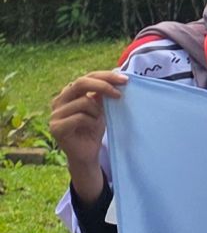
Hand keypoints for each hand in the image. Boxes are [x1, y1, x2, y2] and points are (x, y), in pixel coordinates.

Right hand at [50, 71, 125, 200]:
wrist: (87, 155)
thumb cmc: (93, 131)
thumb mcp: (100, 110)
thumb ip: (102, 96)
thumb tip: (116, 78)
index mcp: (69, 93)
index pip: (87, 77)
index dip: (106, 76)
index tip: (125, 80)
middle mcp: (59, 100)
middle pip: (81, 83)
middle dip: (103, 86)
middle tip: (119, 94)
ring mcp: (55, 113)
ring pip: (84, 102)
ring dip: (98, 112)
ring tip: (97, 122)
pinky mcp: (56, 126)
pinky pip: (80, 117)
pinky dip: (91, 122)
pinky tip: (91, 129)